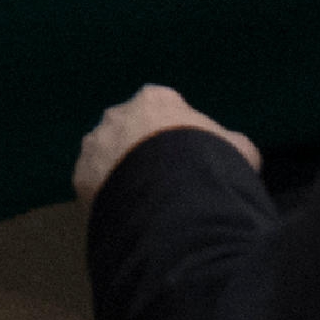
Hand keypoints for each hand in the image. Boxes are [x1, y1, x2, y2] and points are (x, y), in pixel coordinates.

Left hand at [74, 84, 259, 202]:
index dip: (176, 132)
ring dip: (119, 175)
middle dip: (140, 151)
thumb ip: (232, 144)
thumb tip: (236, 151)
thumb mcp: (239, 151)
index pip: (162, 108)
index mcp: (154, 100)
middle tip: (162, 183)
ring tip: (143, 206)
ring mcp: (93, 148)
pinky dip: (107, 201)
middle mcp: (116, 116)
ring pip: (105, 159)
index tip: (186, 155)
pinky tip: (127, 219)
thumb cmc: (209, 166)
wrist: (173, 203)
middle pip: (128, 131)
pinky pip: (94, 189)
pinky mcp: (80, 180)